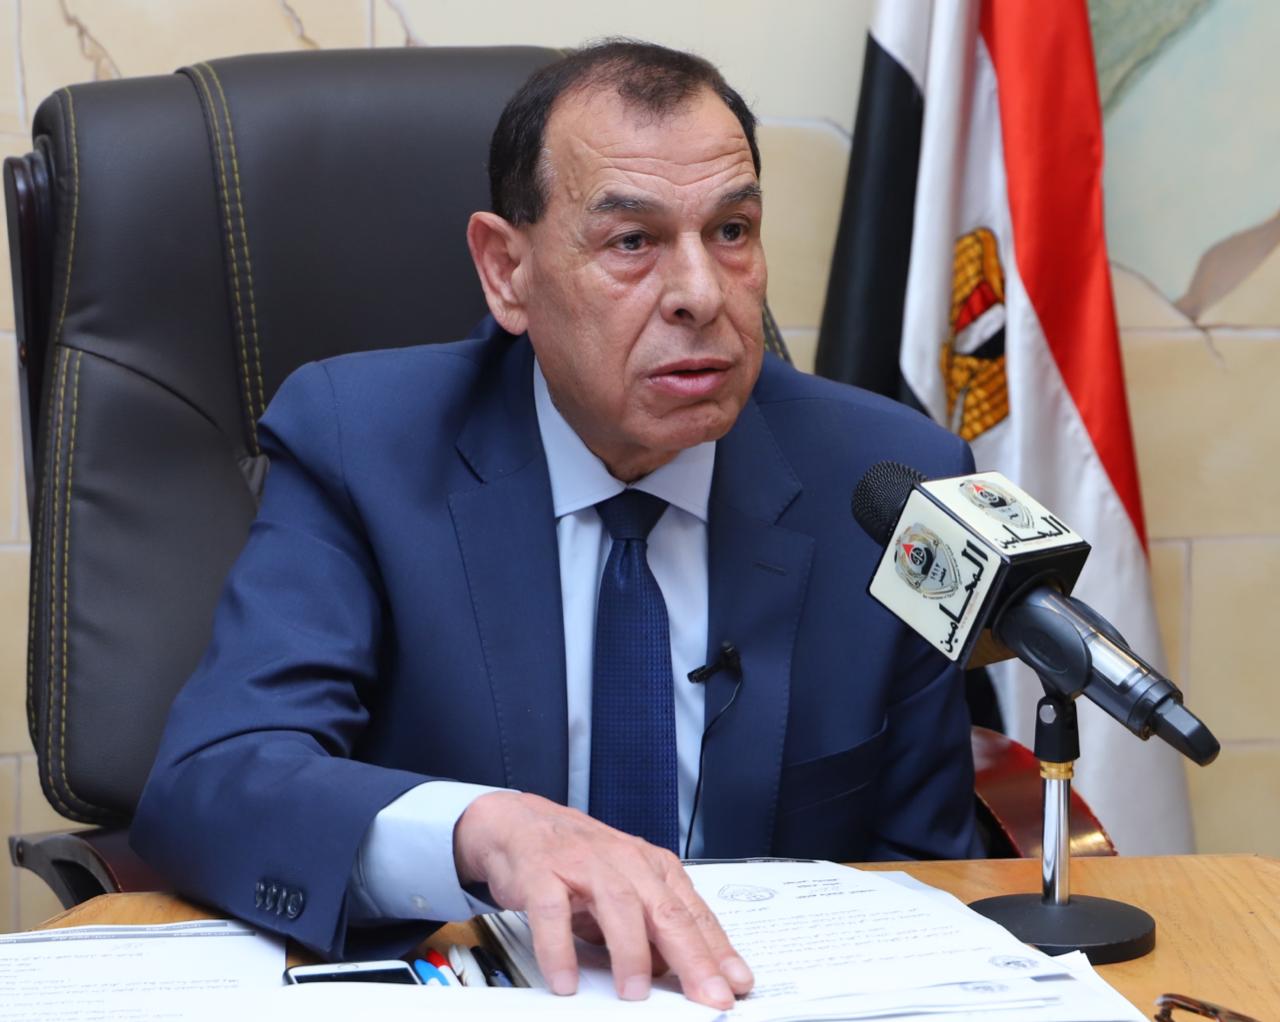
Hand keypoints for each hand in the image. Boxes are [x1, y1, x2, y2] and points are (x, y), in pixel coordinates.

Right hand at [453, 791, 752, 1007]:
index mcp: (651, 867)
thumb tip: (678, 969)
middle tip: (707, 994)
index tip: (736, 983)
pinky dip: (559, 948)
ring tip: (635, 993)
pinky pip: (553, 911)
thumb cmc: (577, 858)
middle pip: (666, 910)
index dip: (717, 950)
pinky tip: (566, 980)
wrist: (519, 824)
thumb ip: (651, 925)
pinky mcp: (543, 870)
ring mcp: (584, 863)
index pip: (693, 913)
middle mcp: (624, 861)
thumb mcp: (624, 889)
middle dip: (691, 956)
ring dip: (630, 952)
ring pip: (618, 905)